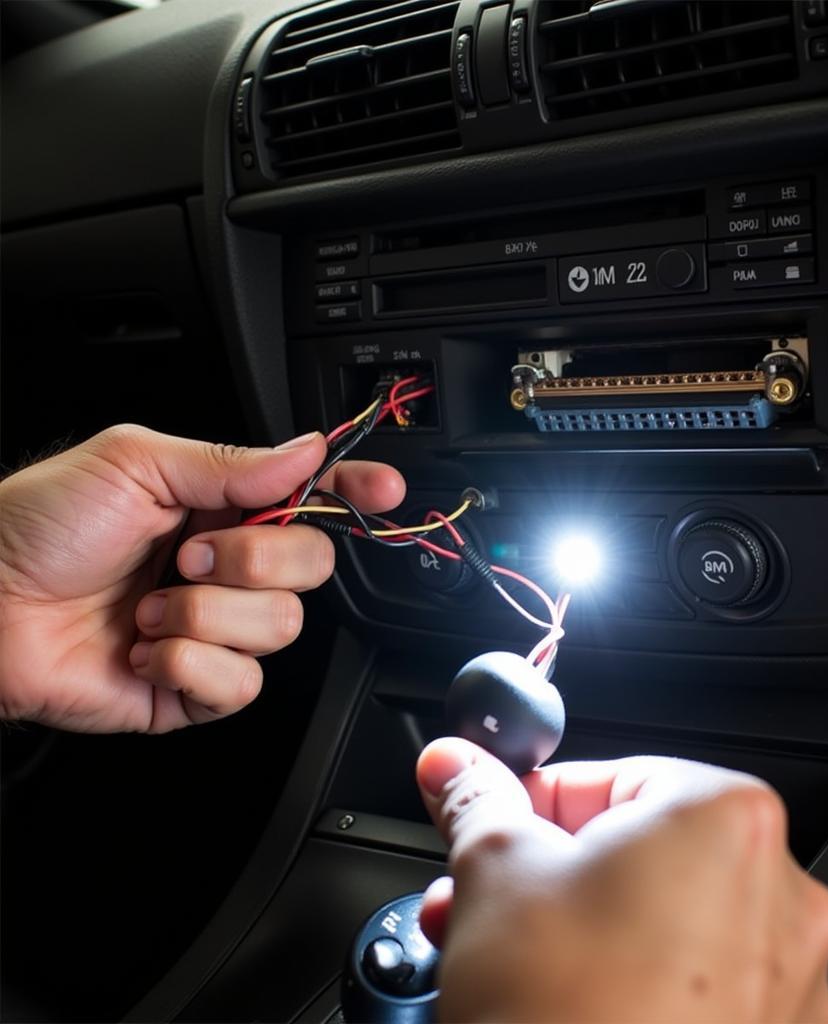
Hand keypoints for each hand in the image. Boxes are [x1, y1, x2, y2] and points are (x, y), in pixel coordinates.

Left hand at [0, 424, 403, 732]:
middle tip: (187, 554)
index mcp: (221, 509)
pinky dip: (187, 662)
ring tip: (149, 607)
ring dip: (205, 614)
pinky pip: (240, 684)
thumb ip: (233, 463)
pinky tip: (146, 648)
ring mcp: (216, 632)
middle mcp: (229, 571)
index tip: (384, 489)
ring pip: (280, 627)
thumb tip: (310, 451)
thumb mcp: (136, 463)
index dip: (354, 492)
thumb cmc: (39, 524)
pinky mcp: (195, 689)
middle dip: (252, 558)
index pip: (311, 498)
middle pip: (313, 565)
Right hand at [417, 738, 827, 1023]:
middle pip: (633, 852)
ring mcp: (790, 981)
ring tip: (510, 961)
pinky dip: (635, 983)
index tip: (492, 830)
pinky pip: (695, 986)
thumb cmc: (566, 1017)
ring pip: (662, 922)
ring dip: (581, 929)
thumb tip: (456, 764)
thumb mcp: (494, 875)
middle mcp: (781, 894)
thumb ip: (478, 799)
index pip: (606, 776)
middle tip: (483, 899)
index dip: (531, 805)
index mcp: (725, 819)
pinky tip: (571, 1007)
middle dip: (544, 875)